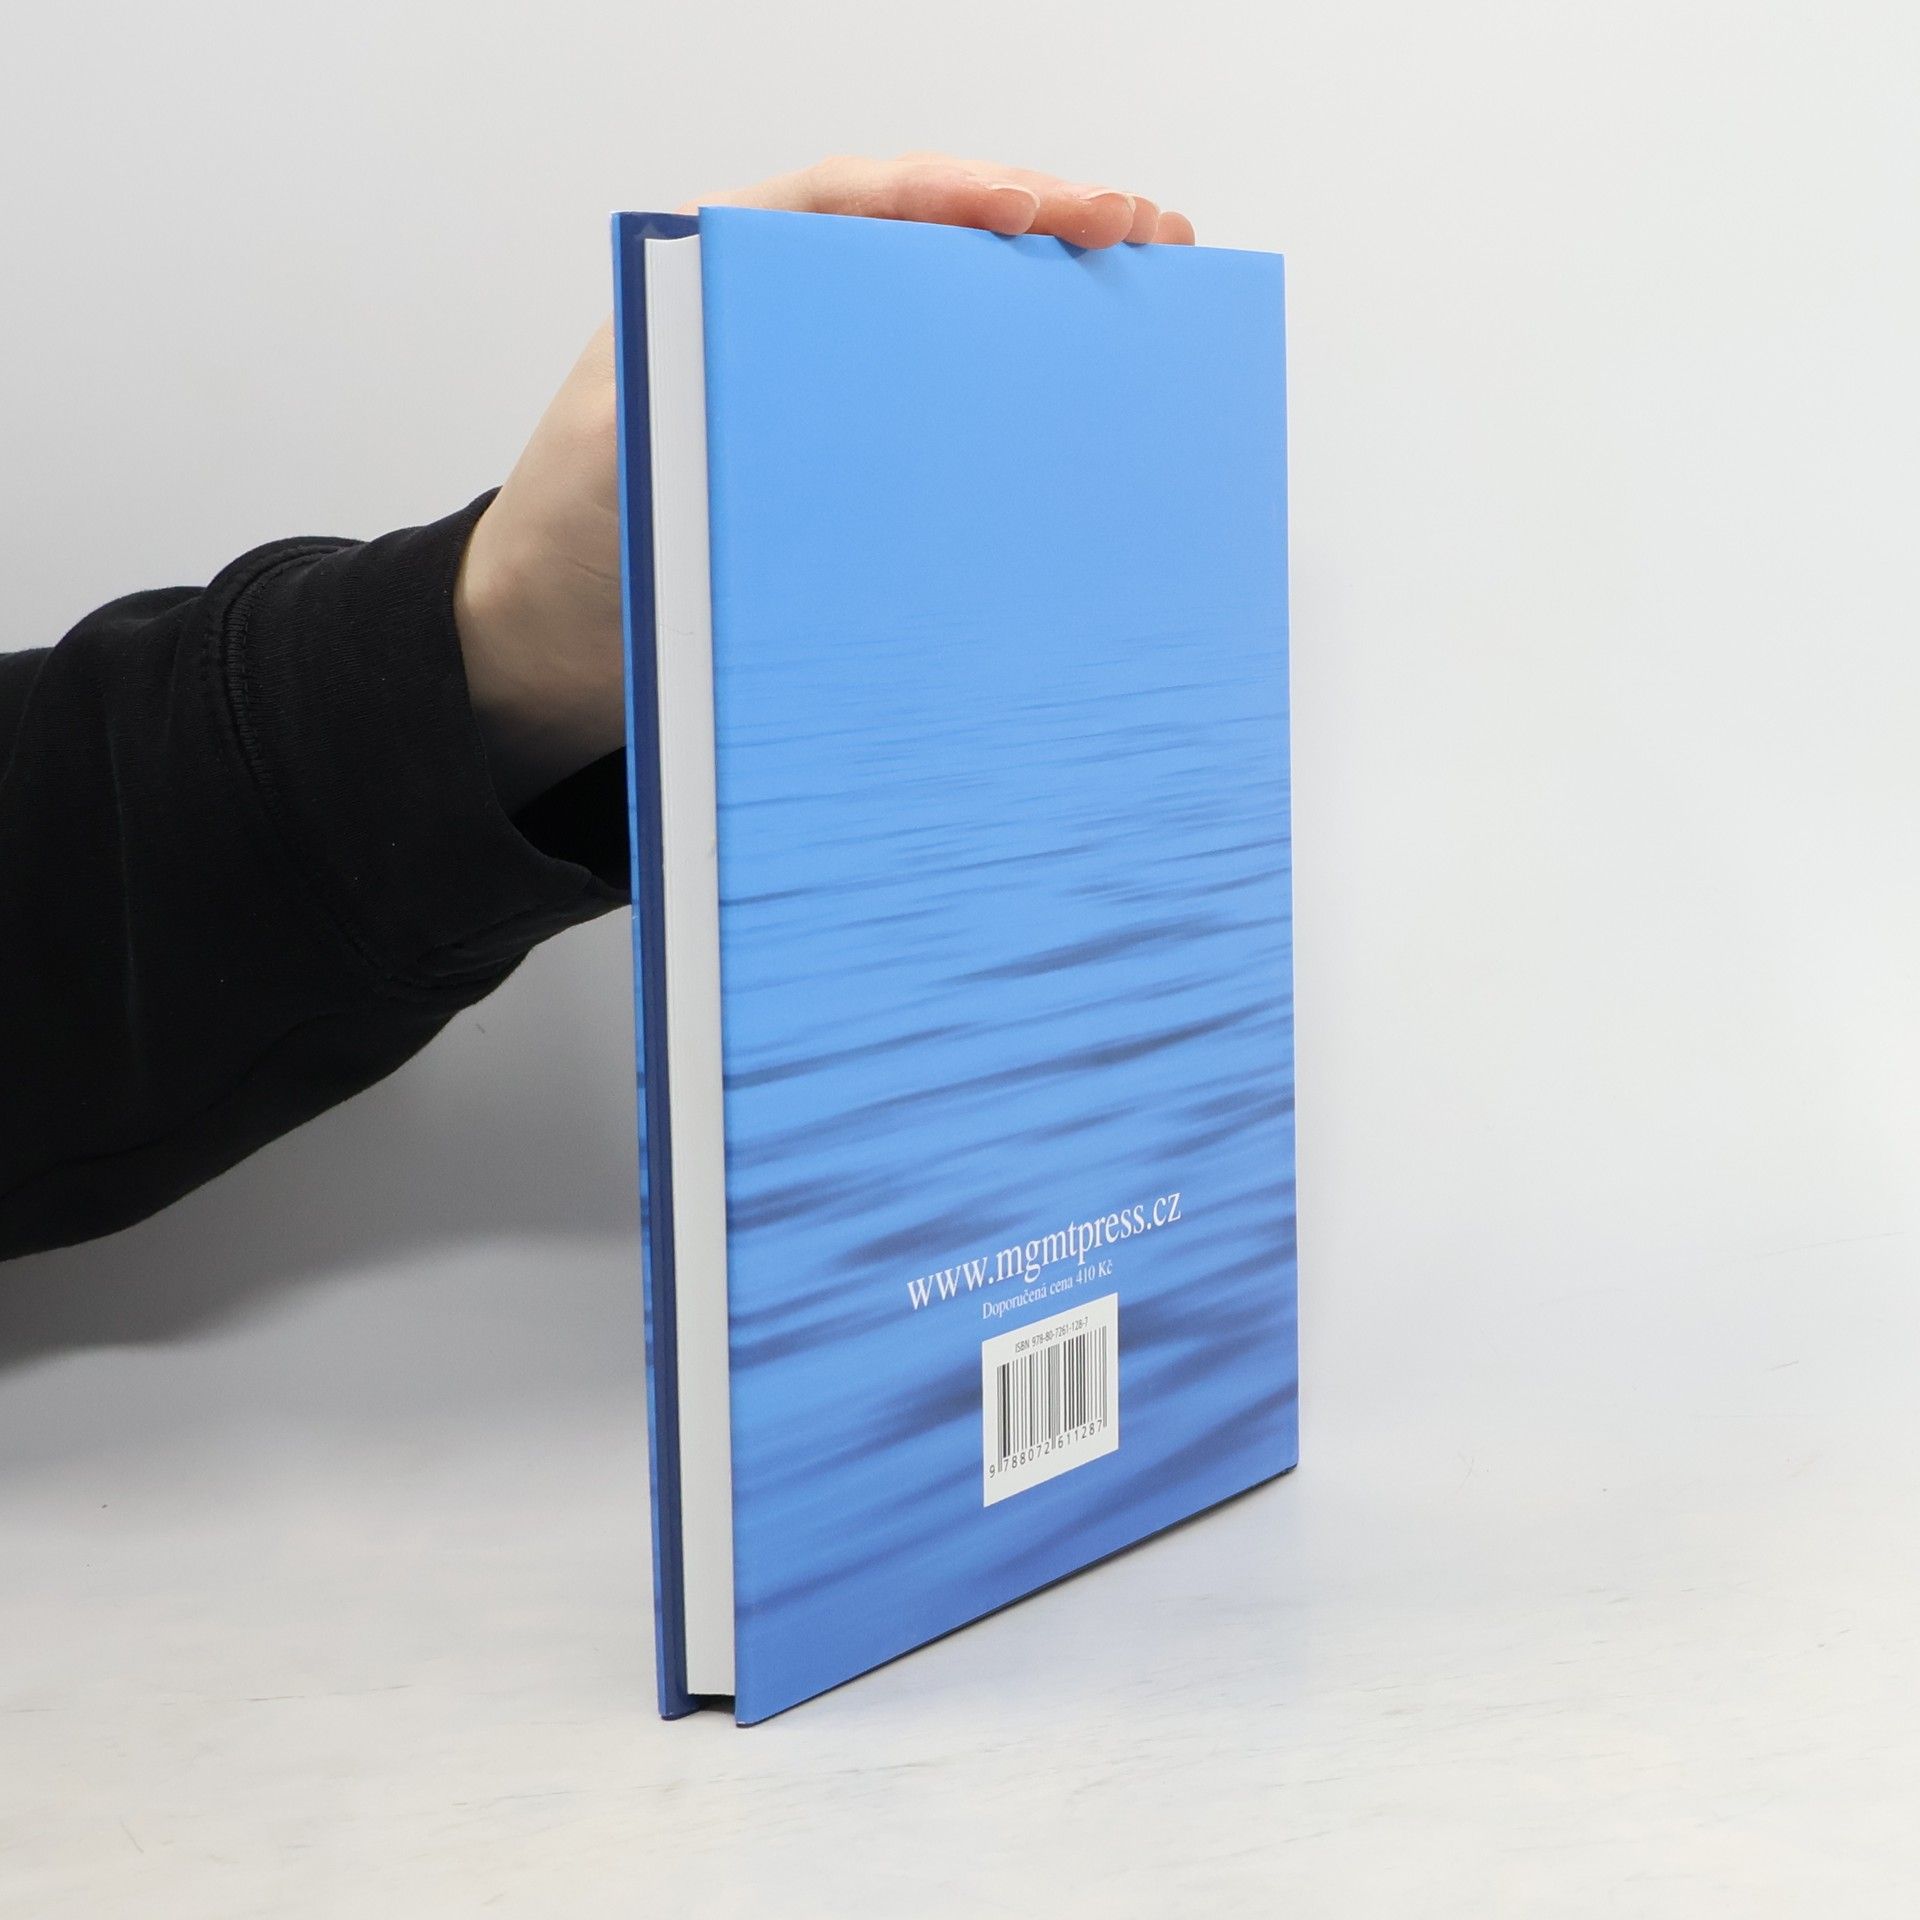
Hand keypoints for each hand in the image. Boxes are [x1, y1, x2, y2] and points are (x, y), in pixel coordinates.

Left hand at [454, 154, 1194, 813]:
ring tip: (1147, 285)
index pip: (854, 204)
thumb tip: (824, 385)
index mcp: (723, 286)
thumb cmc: (565, 551)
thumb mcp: (615, 454)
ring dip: (1044, 301)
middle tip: (1142, 232)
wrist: (547, 656)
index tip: (1042, 210)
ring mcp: (823, 400)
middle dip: (1040, 224)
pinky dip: (1014, 402)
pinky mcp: (847, 476)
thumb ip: (696, 393)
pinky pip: (943, 420)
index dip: (954, 195)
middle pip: (924, 246)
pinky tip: (1081, 406)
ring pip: (947, 323)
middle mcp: (783, 327)